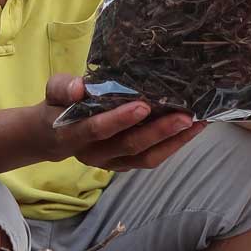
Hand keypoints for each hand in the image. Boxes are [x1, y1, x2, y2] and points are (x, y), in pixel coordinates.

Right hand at [34, 75, 206, 171]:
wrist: (53, 134)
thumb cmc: (59, 105)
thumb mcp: (54, 90)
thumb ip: (63, 87)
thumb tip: (79, 88)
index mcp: (73, 134)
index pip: (97, 129)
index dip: (120, 119)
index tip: (144, 105)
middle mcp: (94, 154)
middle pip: (129, 146)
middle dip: (159, 131)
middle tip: (184, 116)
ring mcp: (112, 162)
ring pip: (145, 157)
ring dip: (173, 142)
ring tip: (197, 124)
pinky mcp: (125, 163)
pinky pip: (151, 158)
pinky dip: (173, 145)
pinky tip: (192, 129)